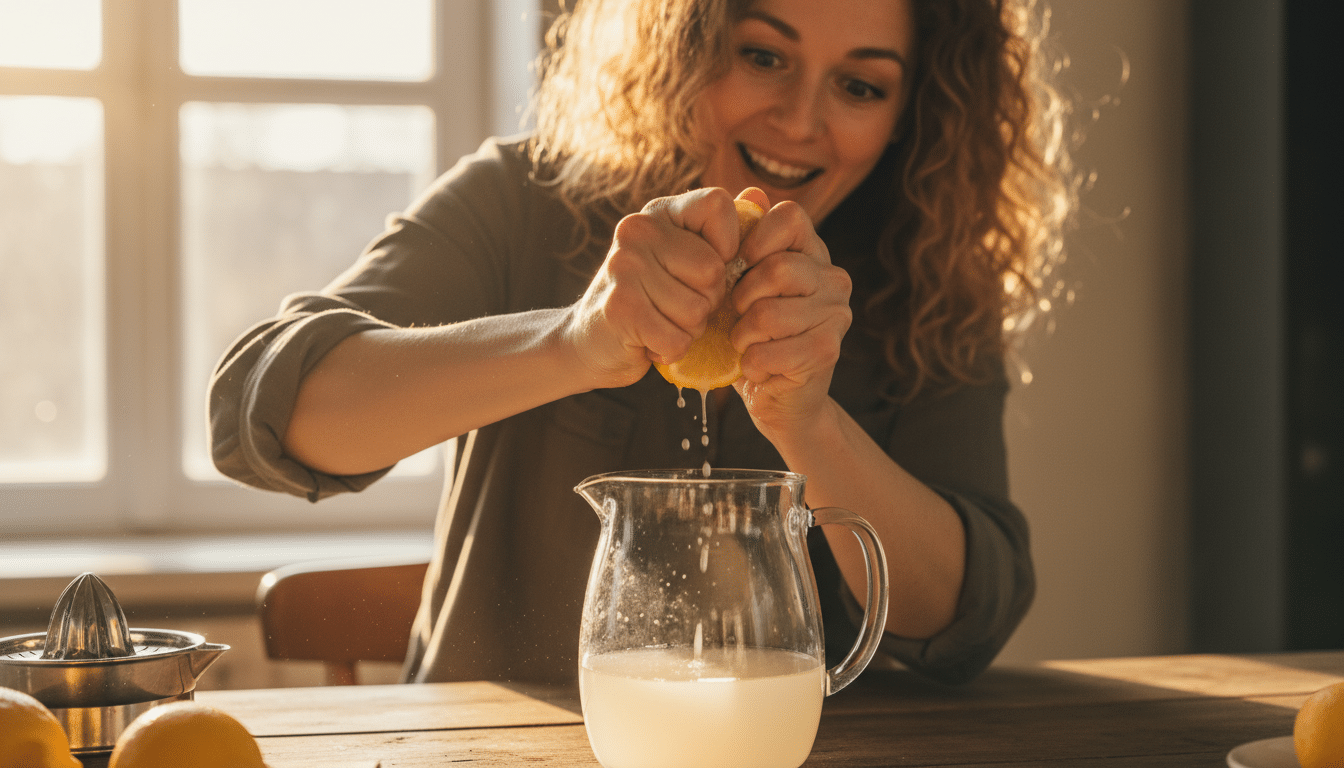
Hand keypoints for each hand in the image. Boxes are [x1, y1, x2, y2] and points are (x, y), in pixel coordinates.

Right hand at [565, 188, 743, 388]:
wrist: (592, 340)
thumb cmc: (653, 298)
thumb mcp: (685, 258)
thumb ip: (722, 231)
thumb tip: (760, 198)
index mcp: (661, 211)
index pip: (718, 204)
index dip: (728, 244)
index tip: (708, 268)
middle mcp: (638, 229)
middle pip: (713, 271)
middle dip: (708, 301)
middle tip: (678, 305)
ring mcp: (624, 266)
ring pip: (697, 310)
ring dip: (689, 329)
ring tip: (662, 322)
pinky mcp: (619, 307)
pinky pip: (677, 338)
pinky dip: (671, 350)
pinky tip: (650, 341)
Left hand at [729, 200, 852, 435]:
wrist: (779, 398)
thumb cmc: (754, 337)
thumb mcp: (742, 287)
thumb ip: (743, 245)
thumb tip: (751, 193)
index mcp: (812, 253)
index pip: (790, 217)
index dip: (755, 238)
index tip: (737, 264)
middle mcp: (833, 278)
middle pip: (777, 268)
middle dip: (741, 298)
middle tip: (735, 317)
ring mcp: (836, 314)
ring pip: (769, 314)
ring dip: (742, 336)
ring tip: (744, 345)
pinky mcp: (828, 350)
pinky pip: (770, 352)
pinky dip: (751, 365)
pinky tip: (758, 368)